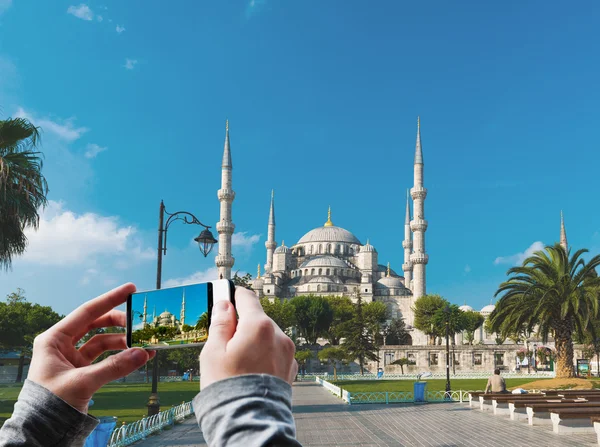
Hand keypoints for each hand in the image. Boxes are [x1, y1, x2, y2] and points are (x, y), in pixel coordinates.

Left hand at [27, 283, 154, 412]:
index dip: (110, 299)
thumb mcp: (82, 383)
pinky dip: (122, 358)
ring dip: (124, 342)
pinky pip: (106, 359)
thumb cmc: (50, 405)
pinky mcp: (83, 372)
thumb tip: (142, 353)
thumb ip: (113, 367)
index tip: (131, 290)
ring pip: (104, 342)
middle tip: (140, 322)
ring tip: (144, 345)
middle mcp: (63, 345)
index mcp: (54, 339)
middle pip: (97, 324)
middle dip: (120, 323)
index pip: (86, 312)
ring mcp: (73, 359)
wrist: (42, 432)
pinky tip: (139, 357)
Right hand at [200, 287, 296, 388]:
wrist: (249, 422)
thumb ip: (220, 324)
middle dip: (242, 325)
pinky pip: (275, 352)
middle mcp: (279, 335)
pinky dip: (264, 355)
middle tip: (225, 343)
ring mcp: (288, 352)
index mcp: (259, 326)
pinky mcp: (291, 367)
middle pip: (257, 318)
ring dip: (254, 340)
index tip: (224, 298)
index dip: (233, 296)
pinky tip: (251, 370)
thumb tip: (225, 305)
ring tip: (238, 363)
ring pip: (267, 335)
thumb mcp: (213, 352)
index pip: (247, 298)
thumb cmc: (227, 387)